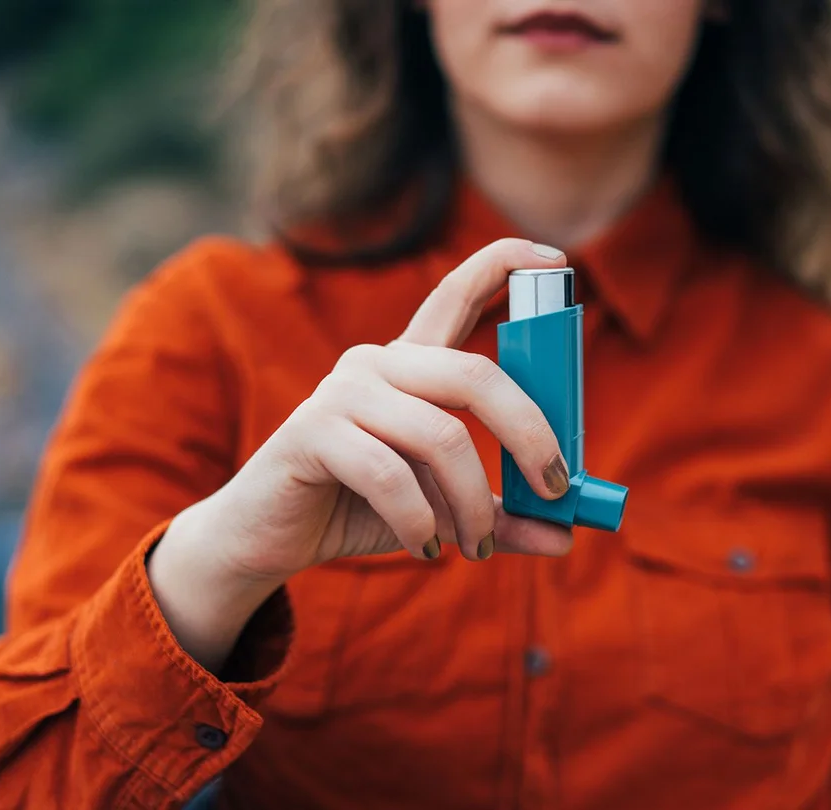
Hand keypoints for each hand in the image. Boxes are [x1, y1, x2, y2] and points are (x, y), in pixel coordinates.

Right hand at [149, 239, 574, 668]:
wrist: (266, 539)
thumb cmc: (357, 509)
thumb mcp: (440, 511)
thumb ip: (498, 514)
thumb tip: (565, 535)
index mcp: (412, 366)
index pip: (457, 294)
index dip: (505, 265)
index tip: (557, 259)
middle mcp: (378, 363)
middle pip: (476, 375)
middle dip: (530, 433)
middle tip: (555, 488)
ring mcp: (343, 392)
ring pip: (441, 436)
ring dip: (472, 503)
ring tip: (475, 546)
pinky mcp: (312, 432)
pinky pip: (389, 475)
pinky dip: (421, 520)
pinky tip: (425, 549)